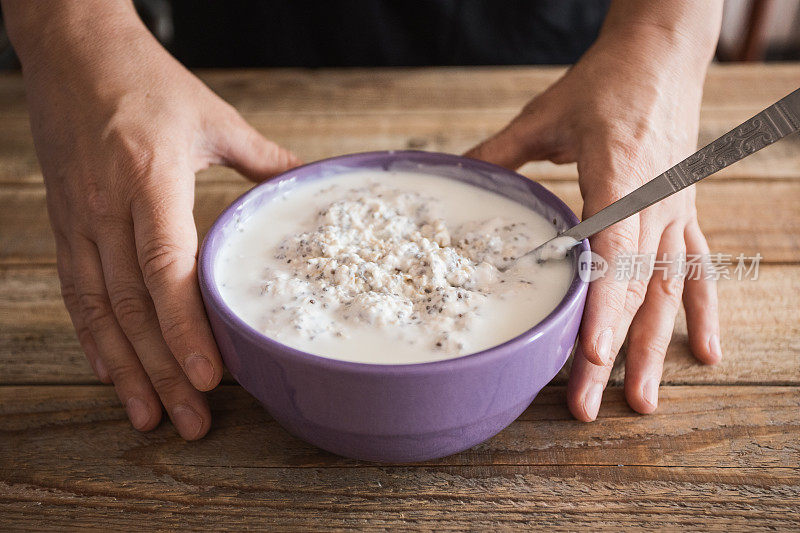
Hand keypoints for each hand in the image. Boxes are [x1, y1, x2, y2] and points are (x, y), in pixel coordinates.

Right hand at [8, 2, 299, 438]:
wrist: (72, 50)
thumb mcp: (214, 117)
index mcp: (150, 179)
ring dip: (126, 371)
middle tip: (192, 422)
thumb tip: (312, 181)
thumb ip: (265, 159)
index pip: (164, 269)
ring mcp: (78, 219)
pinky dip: (93, 338)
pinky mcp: (63, 224)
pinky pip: (76, 291)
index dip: (185, 328)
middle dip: (163, 371)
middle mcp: (107, 207)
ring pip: (100, 311)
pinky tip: (112, 374)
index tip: (211, 377)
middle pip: (134, 307)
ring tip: (151, 418)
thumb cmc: (147, 81)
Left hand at [466, 6, 722, 419]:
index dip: (601, 310)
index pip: (612, 258)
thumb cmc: (606, 82)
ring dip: (654, 349)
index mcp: (619, 179)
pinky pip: (696, 269)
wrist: (664, 53)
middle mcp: (654, 206)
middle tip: (588, 407)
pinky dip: (699, 311)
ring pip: (666, 292)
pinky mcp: (683, 213)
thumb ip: (500, 154)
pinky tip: (704, 353)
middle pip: (633, 291)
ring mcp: (674, 213)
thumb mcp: (546, 116)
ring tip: (642, 403)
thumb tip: (454, 174)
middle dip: (612, 353)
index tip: (589, 357)